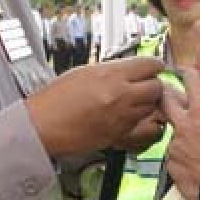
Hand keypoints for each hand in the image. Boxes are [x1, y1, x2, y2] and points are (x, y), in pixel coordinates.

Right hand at [27, 57, 163, 157]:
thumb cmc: (56, 99)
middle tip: (144, 85)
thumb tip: (131, 70)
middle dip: (152, 85)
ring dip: (146, 103)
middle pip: (156, 87)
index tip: (152, 68)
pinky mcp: (119, 134)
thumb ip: (113, 70)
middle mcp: (120, 95)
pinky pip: (140, 124)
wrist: (43, 125)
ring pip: (151, 107)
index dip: (153, 66)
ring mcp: (121, 116)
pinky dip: (137, 119)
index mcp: (111, 74)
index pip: (150, 65)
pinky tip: (125, 115)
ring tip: (132, 101)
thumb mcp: (86, 72)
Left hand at [161, 66, 199, 199]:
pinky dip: (185, 154)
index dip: (191, 73)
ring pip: (173, 131)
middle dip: (169, 94)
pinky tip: (199, 160)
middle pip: (166, 101)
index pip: (191, 80)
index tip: (189, 73)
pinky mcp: (173, 168)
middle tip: (177, 96)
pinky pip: (175, 155)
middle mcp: (184, 127)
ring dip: (183, 131)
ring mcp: (176, 148)